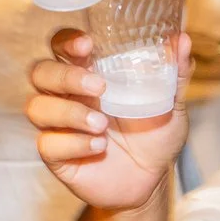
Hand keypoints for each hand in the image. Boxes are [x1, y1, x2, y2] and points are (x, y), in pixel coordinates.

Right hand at [28, 28, 190, 210]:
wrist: (150, 181)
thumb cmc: (154, 135)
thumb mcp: (170, 103)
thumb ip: (174, 73)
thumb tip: (182, 39)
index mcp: (88, 73)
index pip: (61, 46)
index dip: (66, 41)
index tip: (87, 45)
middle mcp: (67, 95)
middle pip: (41, 72)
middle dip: (65, 76)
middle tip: (99, 88)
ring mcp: (59, 125)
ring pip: (37, 107)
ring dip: (69, 113)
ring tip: (101, 125)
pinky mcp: (56, 155)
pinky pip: (47, 143)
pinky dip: (73, 144)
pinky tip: (98, 147)